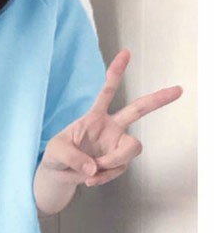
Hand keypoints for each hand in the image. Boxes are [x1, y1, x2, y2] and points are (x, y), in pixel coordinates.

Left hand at [39, 49, 183, 186]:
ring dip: (113, 162)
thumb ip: (73, 158)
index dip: (116, 73)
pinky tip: (91, 178)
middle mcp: (110, 128)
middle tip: (177, 90)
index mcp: (94, 117)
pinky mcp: (117, 161)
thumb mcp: (55, 153)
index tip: (125, 53)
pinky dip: (105, 176)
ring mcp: (116, 144)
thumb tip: (94, 167)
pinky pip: (119, 169)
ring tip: (92, 170)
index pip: (107, 92)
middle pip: (137, 110)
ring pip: (132, 149)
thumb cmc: (56, 156)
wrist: (58, 174)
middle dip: (157, 100)